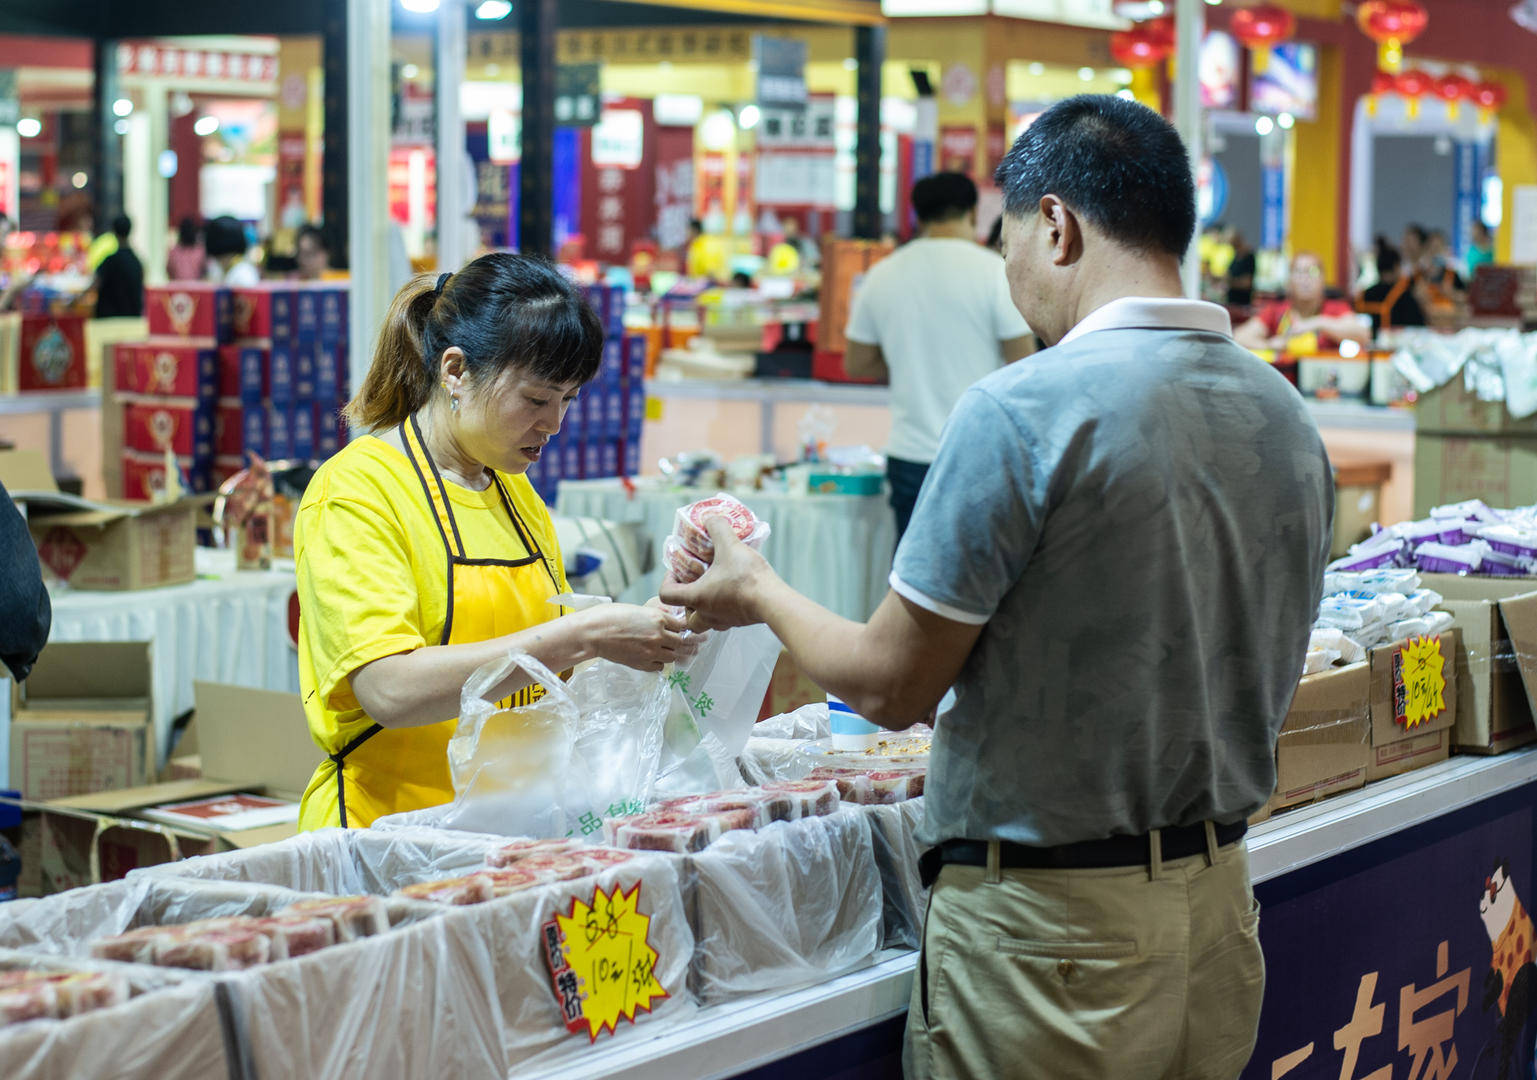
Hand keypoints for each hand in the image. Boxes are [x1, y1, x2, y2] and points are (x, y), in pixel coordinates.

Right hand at [576, 603, 690, 671]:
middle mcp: (659, 635)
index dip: (677, 627)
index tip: (673, 628)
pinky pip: (660, 667)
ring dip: (668, 653)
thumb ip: (654, 617)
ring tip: (656, 648)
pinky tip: (649, 657)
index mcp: (658, 618)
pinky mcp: (643, 664)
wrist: (593, 633)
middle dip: (675, 641)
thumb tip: (666, 622)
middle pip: (680, 642)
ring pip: (673, 656)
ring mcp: (652, 652)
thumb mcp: (637, 610)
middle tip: (666, 640)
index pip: (681, 625)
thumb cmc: (610, 616)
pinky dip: (657, 663)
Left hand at [659, 518, 773, 631]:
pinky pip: (726, 619)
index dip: (667, 581)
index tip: (678, 571)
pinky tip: (737, 591)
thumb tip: (711, 518)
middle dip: (688, 603)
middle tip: (697, 585)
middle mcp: (707, 614)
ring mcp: (725, 621)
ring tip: (717, 588)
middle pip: (687, 617)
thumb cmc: (746, 577)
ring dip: (706, 608)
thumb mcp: (730, 545)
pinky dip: (726, 608)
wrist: (773, 600)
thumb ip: (718, 528)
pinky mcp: (741, 622)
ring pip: (707, 621)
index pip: (667, 595)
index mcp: (697, 597)